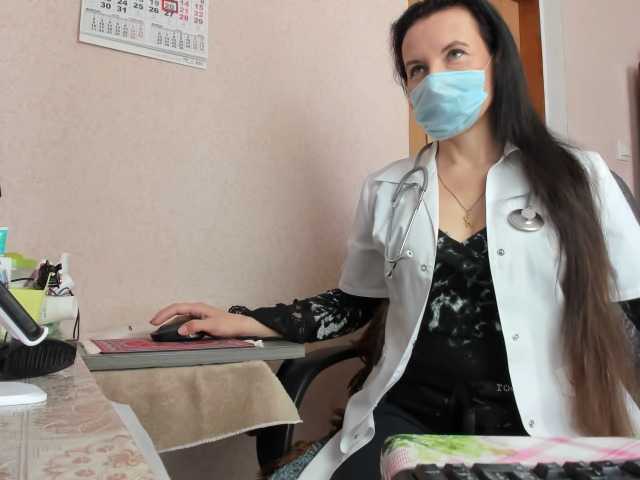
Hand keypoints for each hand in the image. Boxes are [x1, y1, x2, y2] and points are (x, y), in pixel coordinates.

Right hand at [149, 302, 278, 337]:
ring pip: (181, 317)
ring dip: (170, 322)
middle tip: (152, 325)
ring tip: (161, 330)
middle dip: (164, 316)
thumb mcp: (212, 326)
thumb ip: (196, 326)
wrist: (242, 327)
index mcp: (198, 308)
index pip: (177, 308)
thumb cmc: (229, 325)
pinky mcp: (202, 323)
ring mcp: (200, 316)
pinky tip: (175, 333)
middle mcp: (197, 310)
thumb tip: (180, 330)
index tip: (154, 321)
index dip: (164, 314)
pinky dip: (178, 327)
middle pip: (176, 311)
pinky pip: (186, 323)